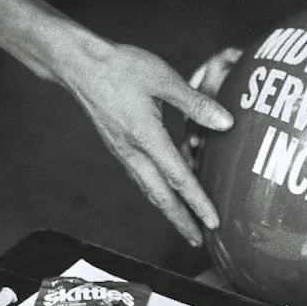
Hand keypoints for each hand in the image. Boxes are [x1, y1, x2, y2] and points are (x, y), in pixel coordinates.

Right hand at [61, 41, 233, 246]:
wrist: (79, 64)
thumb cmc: (121, 67)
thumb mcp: (163, 78)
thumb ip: (195, 103)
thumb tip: (226, 122)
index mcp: (146, 136)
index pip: (178, 178)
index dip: (198, 202)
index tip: (214, 222)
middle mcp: (133, 151)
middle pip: (160, 196)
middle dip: (181, 221)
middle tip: (200, 241)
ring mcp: (123, 151)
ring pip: (149, 189)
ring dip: (169, 209)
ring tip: (187, 225)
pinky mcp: (119, 145)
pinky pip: (141, 177)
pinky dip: (157, 191)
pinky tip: (166, 193)